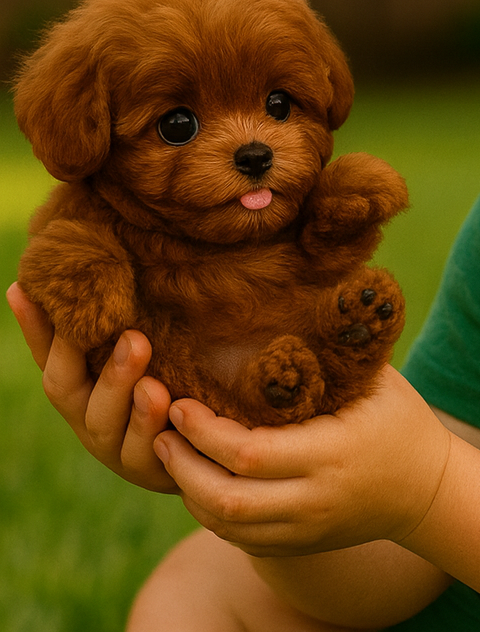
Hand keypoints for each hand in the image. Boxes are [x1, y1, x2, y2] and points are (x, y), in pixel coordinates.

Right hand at [7, 281, 177, 492]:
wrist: (203, 452)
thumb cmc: (168, 386)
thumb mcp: (147, 353)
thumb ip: (121, 321)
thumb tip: (101, 263)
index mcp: (78, 385)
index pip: (49, 351)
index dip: (34, 324)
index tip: (23, 288)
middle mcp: (87, 415)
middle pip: (69, 390)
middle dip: (90, 359)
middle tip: (133, 338)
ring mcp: (115, 446)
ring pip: (108, 425)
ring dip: (127, 400)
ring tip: (153, 386)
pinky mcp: (150, 469)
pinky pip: (151, 455)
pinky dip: (159, 434)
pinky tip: (175, 414)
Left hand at [154, 365, 452, 557]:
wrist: (428, 489)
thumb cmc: (401, 419)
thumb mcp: (377, 379)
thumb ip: (333, 352)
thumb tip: (291, 300)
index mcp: (332, 453)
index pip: (249, 454)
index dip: (206, 432)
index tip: (182, 403)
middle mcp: (314, 499)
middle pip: (226, 499)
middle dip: (183, 466)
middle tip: (162, 432)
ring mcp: (306, 528)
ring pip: (226, 526)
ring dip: (190, 492)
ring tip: (171, 454)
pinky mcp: (300, 545)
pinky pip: (240, 540)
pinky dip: (211, 513)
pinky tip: (199, 482)